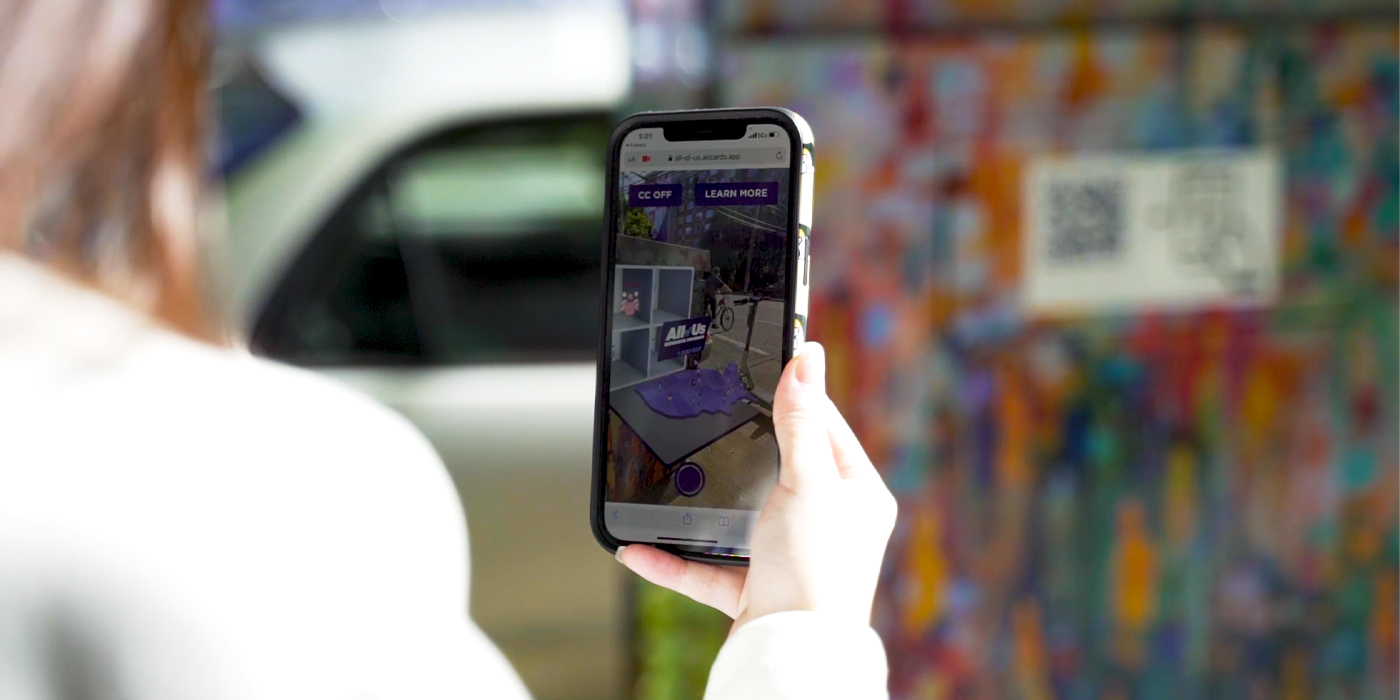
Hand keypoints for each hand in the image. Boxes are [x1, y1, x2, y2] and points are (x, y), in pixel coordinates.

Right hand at [616, 343, 896, 628]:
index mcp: (857, 495)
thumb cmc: (816, 574)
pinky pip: (708, 568)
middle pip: (781, 470)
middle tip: (715, 410)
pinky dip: (673, 560)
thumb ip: (798, 421)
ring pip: (738, 519)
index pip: (825, 427)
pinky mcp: (755, 591)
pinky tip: (639, 549)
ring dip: (701, 508)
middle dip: (744, 448)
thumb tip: (806, 357)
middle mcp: (828, 525)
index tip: (771, 359)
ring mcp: (789, 558)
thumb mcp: (808, 483)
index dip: (796, 394)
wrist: (790, 657)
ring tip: (673, 478)